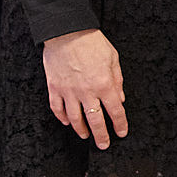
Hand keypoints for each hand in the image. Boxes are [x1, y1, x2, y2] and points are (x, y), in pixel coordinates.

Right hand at [43, 29, 127, 149]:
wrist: (67, 31)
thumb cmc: (91, 42)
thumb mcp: (113, 58)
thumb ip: (117, 80)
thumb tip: (120, 98)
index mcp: (104, 84)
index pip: (115, 111)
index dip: (120, 124)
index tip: (121, 132)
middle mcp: (87, 91)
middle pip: (95, 121)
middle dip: (101, 136)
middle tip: (103, 145)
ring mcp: (68, 91)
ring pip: (75, 118)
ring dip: (81, 129)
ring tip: (84, 135)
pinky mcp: (54, 87)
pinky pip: (57, 108)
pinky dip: (62, 118)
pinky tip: (66, 122)